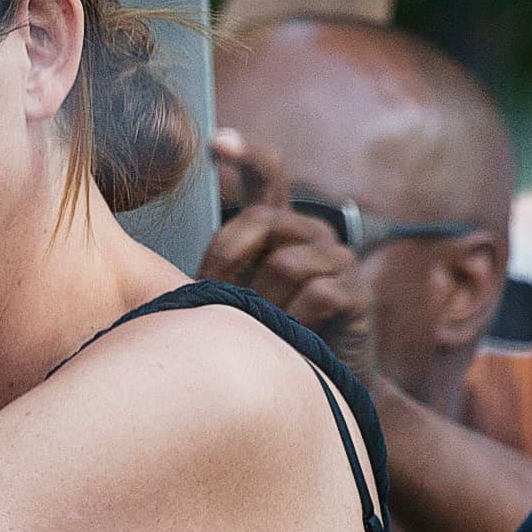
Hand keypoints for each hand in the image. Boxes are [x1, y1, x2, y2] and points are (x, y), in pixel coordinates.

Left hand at [198, 130, 374, 376]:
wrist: (316, 388)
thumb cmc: (262, 339)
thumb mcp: (231, 296)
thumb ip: (219, 264)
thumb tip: (171, 250)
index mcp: (280, 227)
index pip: (269, 175)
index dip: (247, 154)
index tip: (216, 143)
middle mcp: (313, 233)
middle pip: (263, 220)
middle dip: (230, 260)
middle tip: (221, 301)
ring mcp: (340, 260)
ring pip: (286, 263)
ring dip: (264, 303)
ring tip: (266, 330)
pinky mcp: (359, 293)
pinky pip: (317, 295)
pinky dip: (295, 323)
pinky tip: (295, 341)